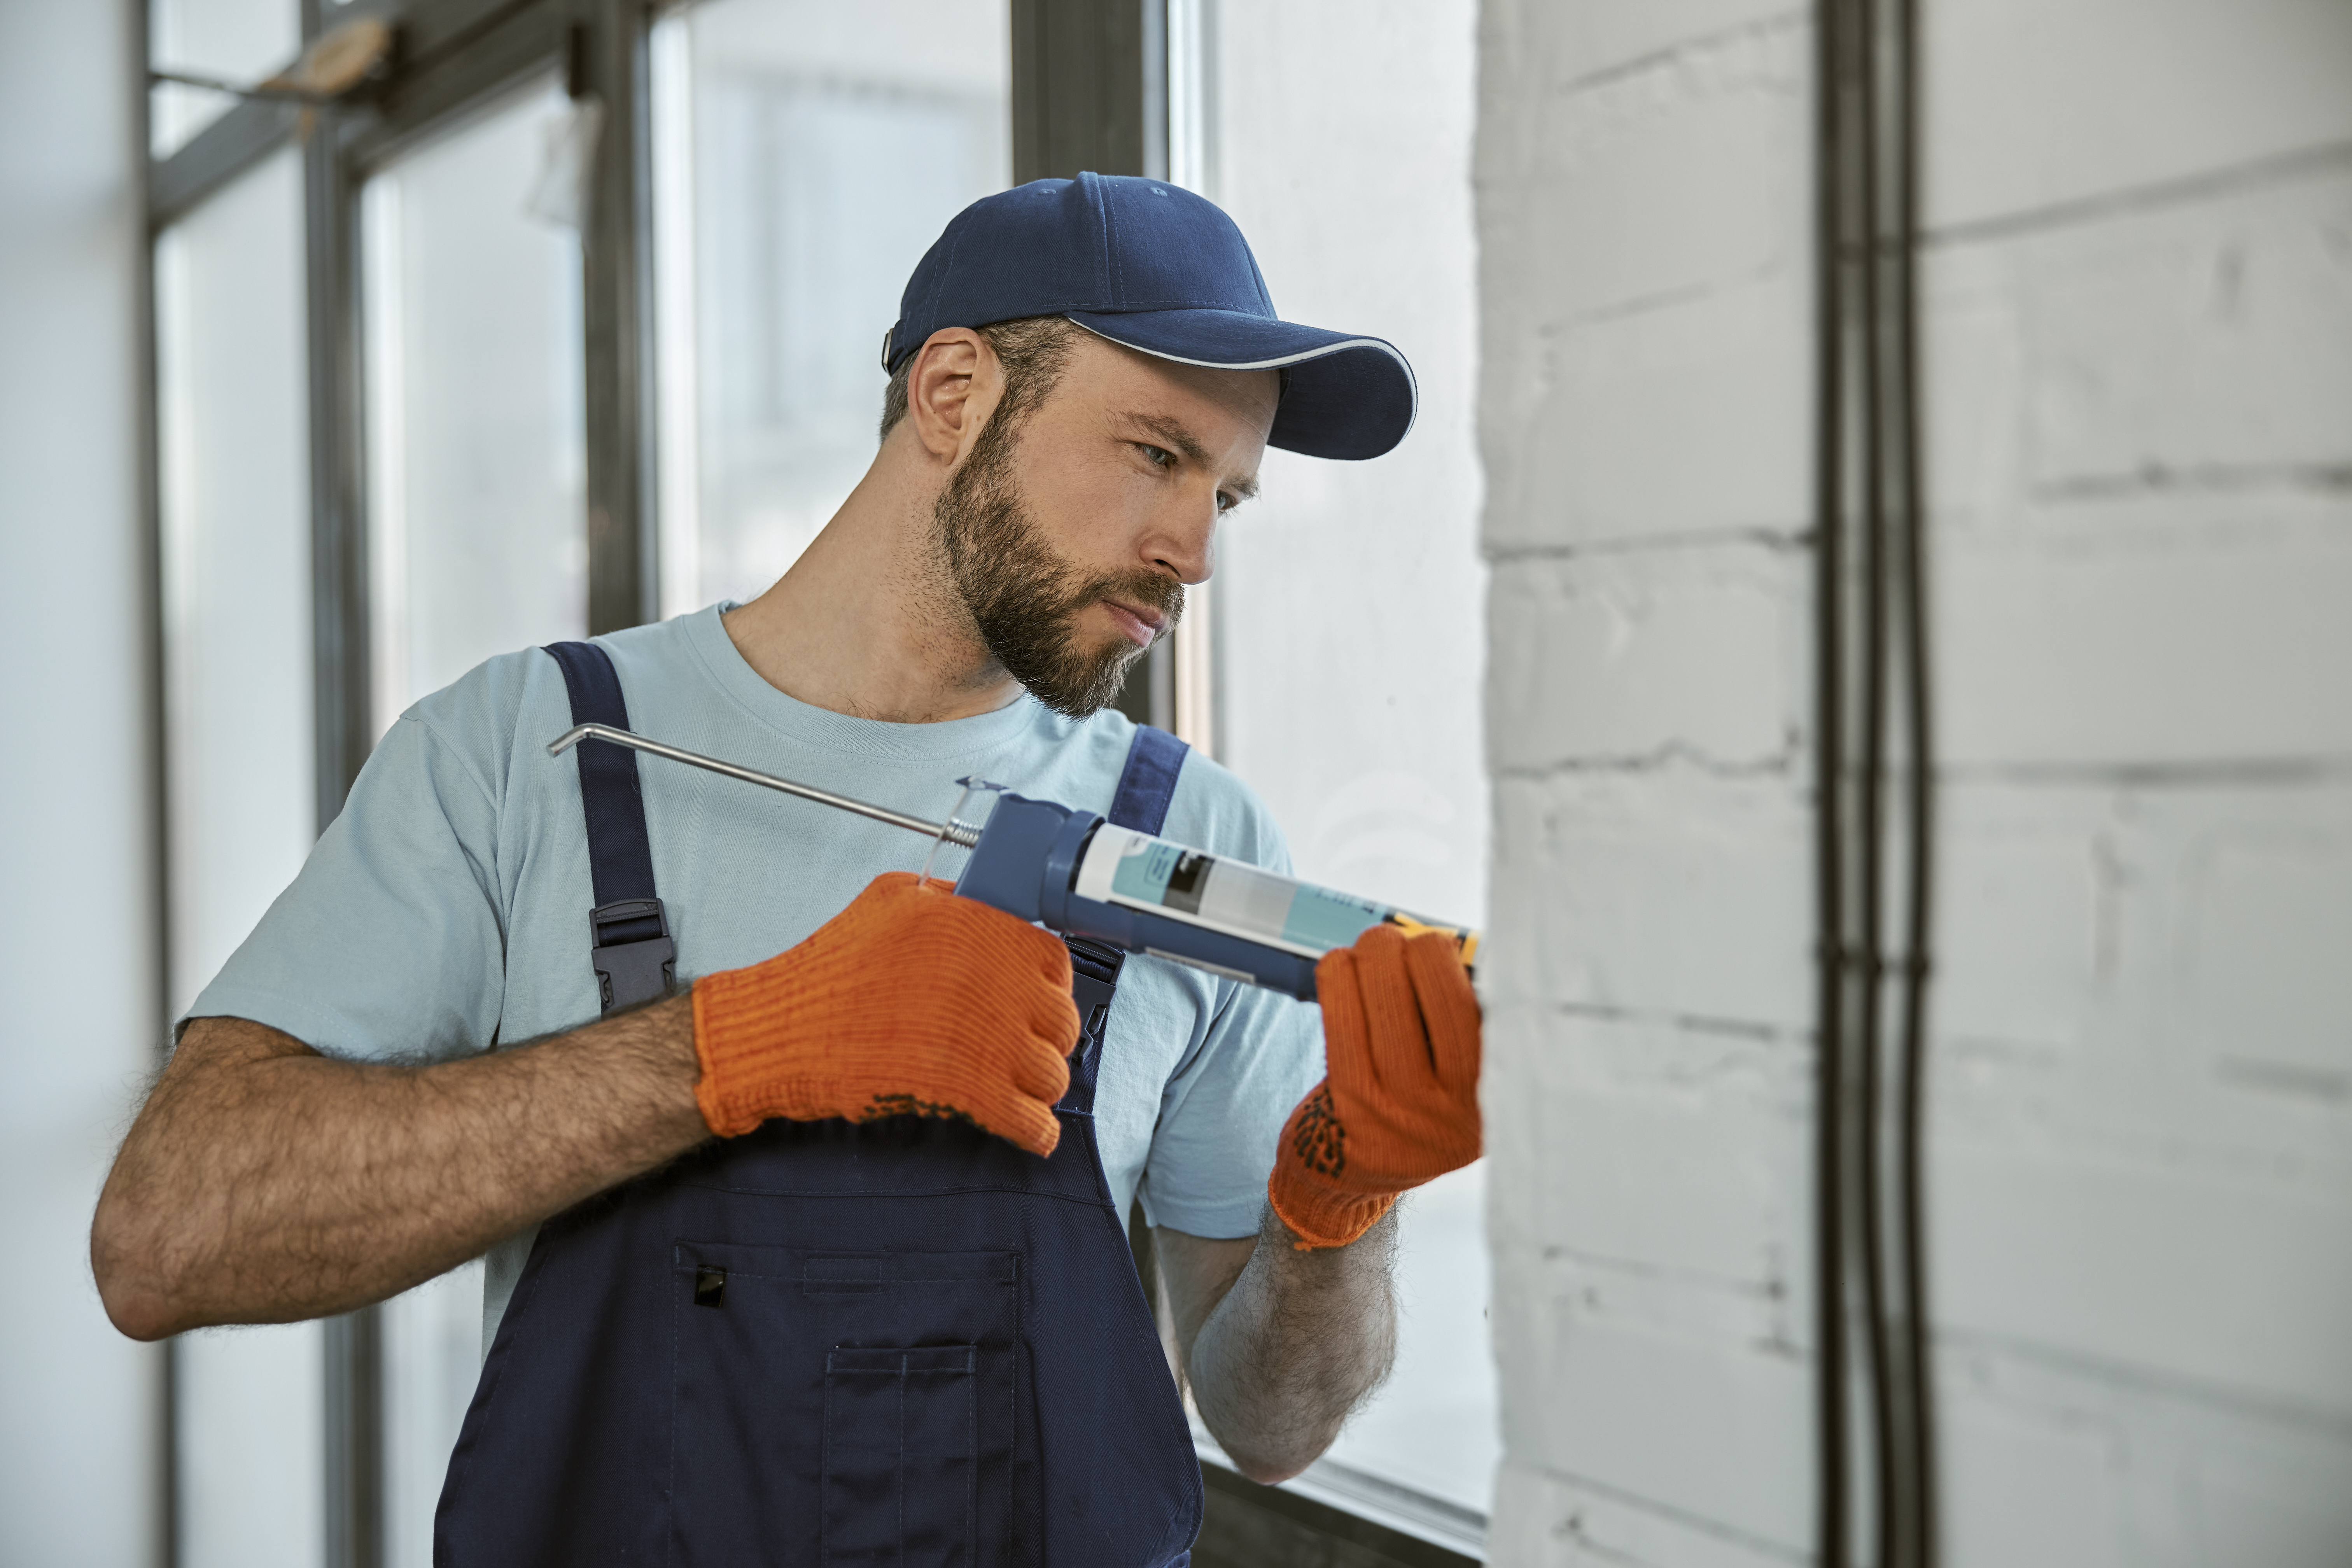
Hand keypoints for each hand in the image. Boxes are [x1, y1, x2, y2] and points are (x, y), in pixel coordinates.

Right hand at [690, 872, 1081, 1154]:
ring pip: (1049, 1073)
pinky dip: (1036, 1130)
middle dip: (1047, 1041)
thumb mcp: (888, 900)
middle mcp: (986, 977)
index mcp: (973, 929)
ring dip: (1040, 1087)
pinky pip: (1029, 1118)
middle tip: (1026, 1051)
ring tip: (1020, 1090)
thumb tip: (987, 904)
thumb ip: (945, 898)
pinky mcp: (967, 1090)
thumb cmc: (827, 971)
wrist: (784, 1030)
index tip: (1037, 1003)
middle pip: (1059, 1020)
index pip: (1053, 961)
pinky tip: (1030, 1132)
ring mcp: (982, 1036)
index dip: (1050, 987)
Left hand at [1267, 925, 1482, 1248]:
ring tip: (1376, 944)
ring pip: (1390, 1002)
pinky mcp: (1352, 1107)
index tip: (1465, 944)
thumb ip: (1477, 1024)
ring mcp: (1405, 1113)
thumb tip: (1469, 943)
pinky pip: (1343, 1021)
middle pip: (1449, 1001)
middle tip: (1411, 941)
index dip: (1490, 967)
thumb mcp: (1466, 1080)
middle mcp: (1461, 1111)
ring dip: (1378, 955)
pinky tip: (1341, 965)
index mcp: (1502, 1095)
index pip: (1510, 1019)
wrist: (1352, 1171)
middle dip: (1423, 950)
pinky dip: (1339, 979)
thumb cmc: (1414, 1098)